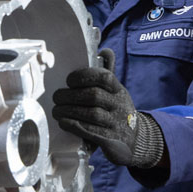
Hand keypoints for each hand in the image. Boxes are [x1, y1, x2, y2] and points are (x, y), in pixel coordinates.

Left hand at [51, 49, 165, 168]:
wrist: (136, 140)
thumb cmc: (118, 112)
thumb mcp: (116, 92)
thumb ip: (107, 73)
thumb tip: (104, 51)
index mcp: (119, 90)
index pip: (105, 77)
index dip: (84, 76)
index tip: (69, 80)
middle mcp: (120, 105)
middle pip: (94, 96)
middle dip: (71, 96)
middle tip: (56, 97)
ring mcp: (117, 124)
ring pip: (92, 114)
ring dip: (69, 111)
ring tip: (56, 111)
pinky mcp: (111, 141)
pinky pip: (91, 132)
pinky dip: (75, 126)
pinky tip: (64, 122)